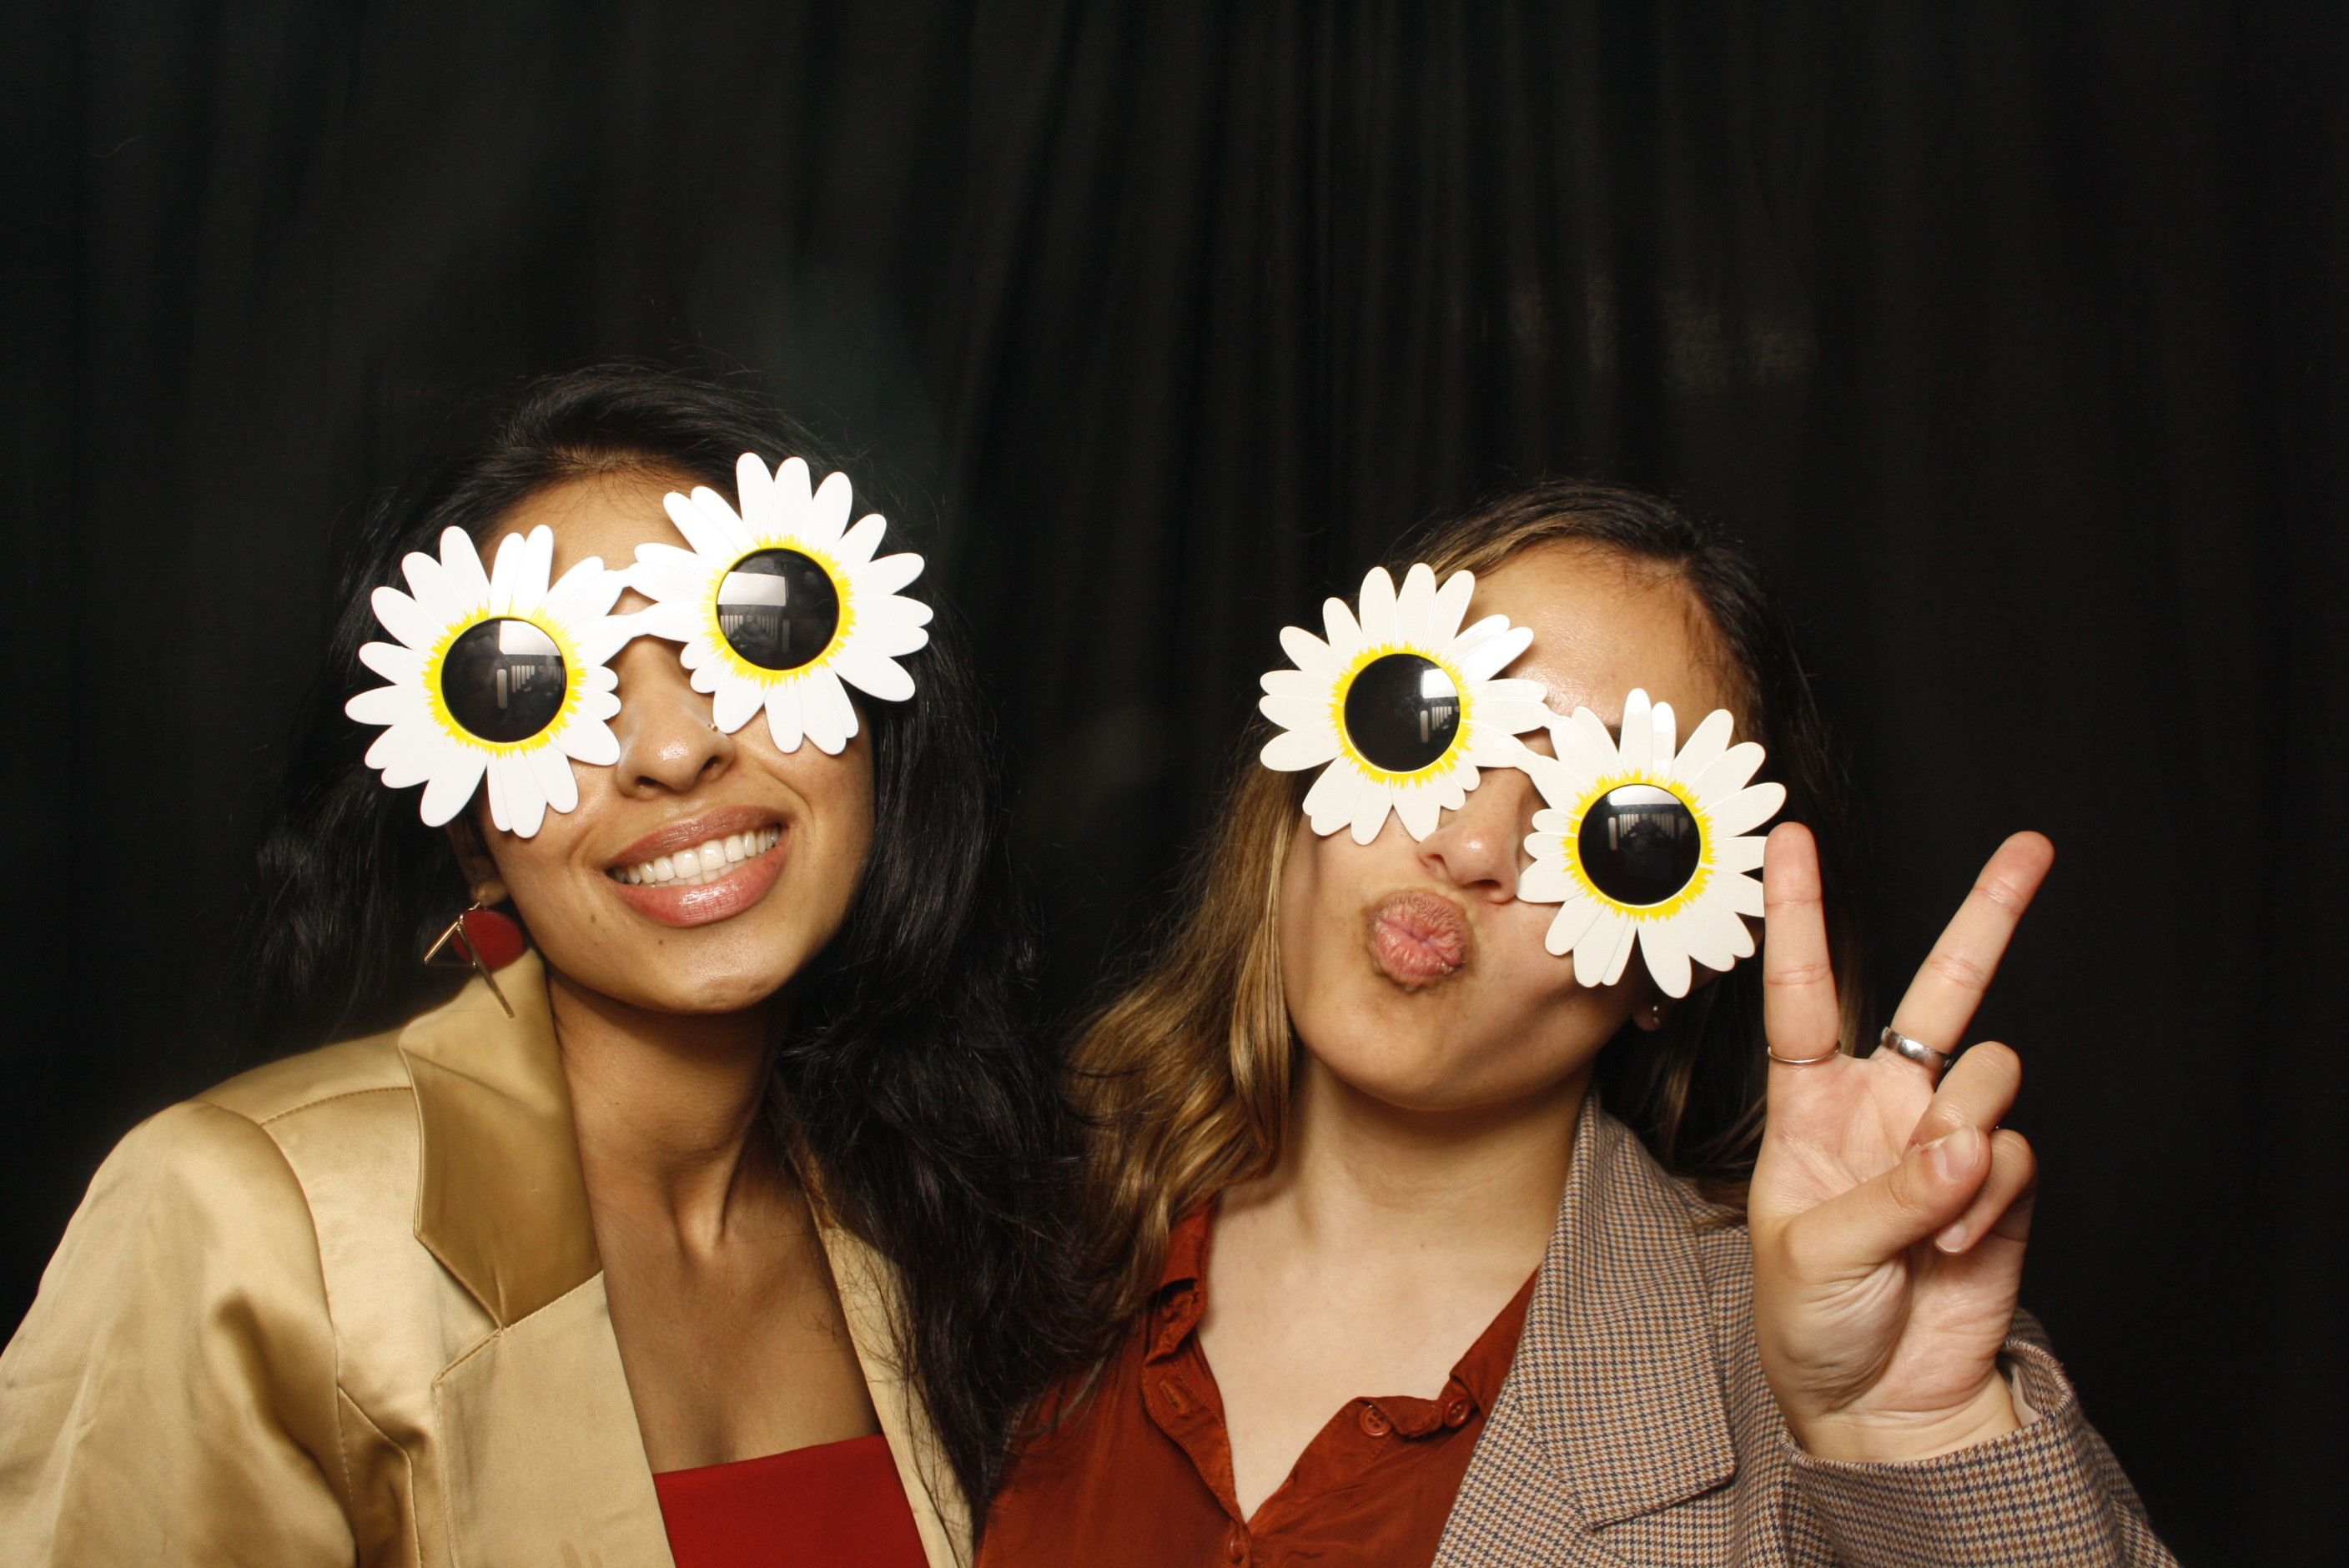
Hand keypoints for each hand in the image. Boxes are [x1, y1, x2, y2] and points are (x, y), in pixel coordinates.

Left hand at [1747, 823, 2053, 1463]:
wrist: (1879, 1402)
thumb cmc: (1812, 1322)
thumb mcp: (1815, 1254)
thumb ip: (1891, 1193)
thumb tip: (1968, 1144)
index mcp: (1810, 1105)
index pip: (1801, 992)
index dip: (1796, 915)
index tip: (1791, 840)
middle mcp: (1884, 1104)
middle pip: (1941, 991)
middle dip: (1988, 917)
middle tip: (2030, 849)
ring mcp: (1947, 1139)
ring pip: (1989, 1076)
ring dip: (1963, 1143)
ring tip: (1927, 1220)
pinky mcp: (2000, 1184)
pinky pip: (2015, 1155)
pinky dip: (1986, 1204)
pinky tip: (1951, 1252)